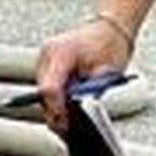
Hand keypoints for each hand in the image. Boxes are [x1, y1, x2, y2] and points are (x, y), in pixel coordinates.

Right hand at [35, 14, 134, 132]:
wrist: (110, 27)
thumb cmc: (111, 44)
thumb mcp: (105, 71)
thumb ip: (90, 91)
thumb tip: (79, 113)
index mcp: (61, 53)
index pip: (50, 89)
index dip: (57, 110)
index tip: (66, 125)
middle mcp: (47, 56)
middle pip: (44, 94)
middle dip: (56, 112)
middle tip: (68, 128)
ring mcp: (44, 60)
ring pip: (44, 94)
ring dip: (56, 106)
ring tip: (70, 120)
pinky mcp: (46, 66)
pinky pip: (48, 88)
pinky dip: (57, 99)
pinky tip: (67, 109)